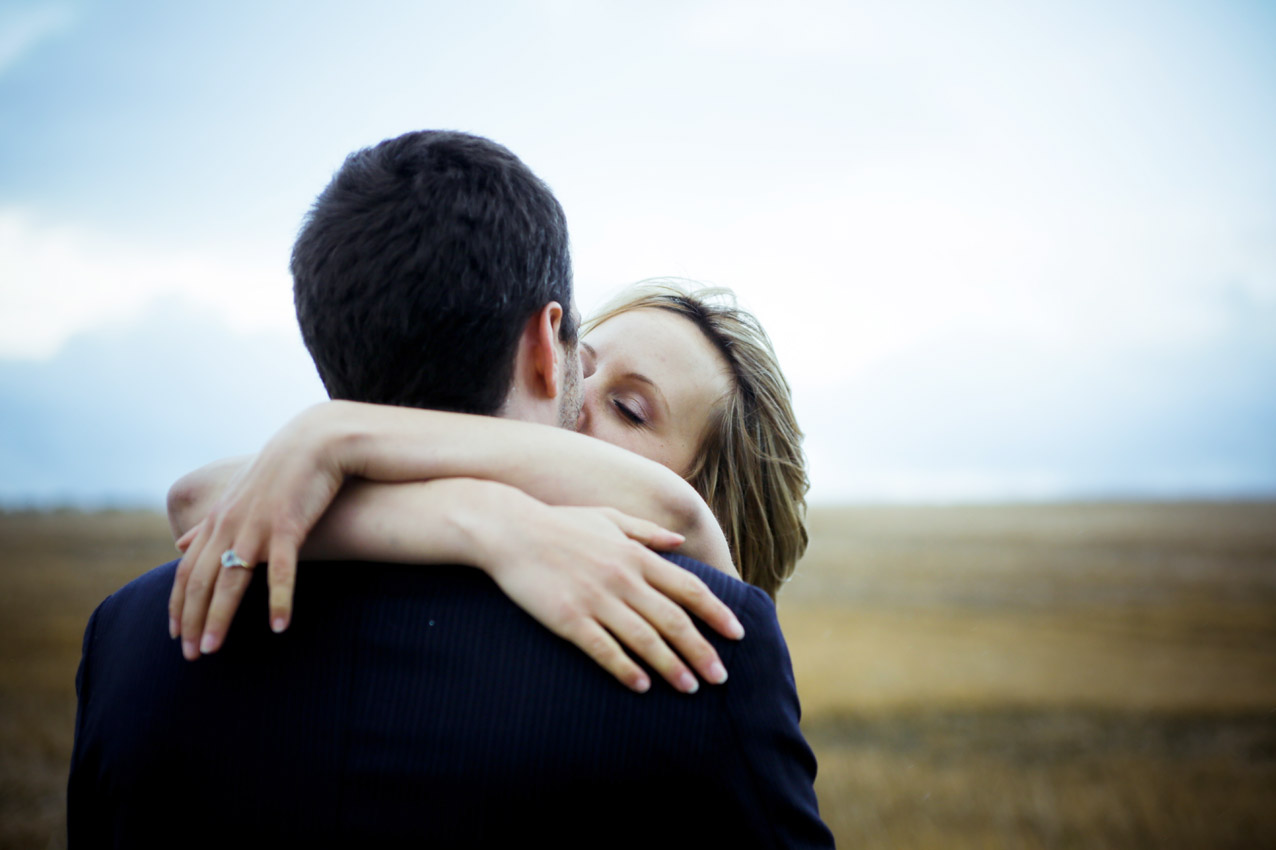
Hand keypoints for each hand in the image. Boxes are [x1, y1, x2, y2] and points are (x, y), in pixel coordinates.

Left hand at [168, 406, 347, 659]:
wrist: (316, 443)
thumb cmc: (280, 472)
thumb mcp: (236, 496)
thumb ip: (208, 524)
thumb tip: (179, 543)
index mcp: (217, 520)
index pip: (186, 571)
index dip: (178, 606)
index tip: (175, 636)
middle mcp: (229, 525)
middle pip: (200, 581)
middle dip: (191, 621)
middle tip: (190, 655)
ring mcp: (256, 526)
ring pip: (230, 581)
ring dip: (219, 618)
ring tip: (213, 649)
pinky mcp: (288, 526)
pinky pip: (281, 572)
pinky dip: (280, 601)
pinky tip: (280, 627)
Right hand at [477, 502, 744, 693]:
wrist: (509, 530)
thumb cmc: (559, 523)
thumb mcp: (608, 518)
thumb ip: (646, 532)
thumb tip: (679, 541)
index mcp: (636, 555)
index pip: (689, 589)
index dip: (717, 614)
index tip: (737, 635)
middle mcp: (623, 578)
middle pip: (674, 621)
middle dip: (702, 651)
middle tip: (721, 677)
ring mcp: (596, 600)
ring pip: (645, 640)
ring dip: (671, 667)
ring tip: (690, 689)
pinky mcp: (569, 619)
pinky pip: (604, 650)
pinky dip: (625, 669)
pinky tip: (641, 687)